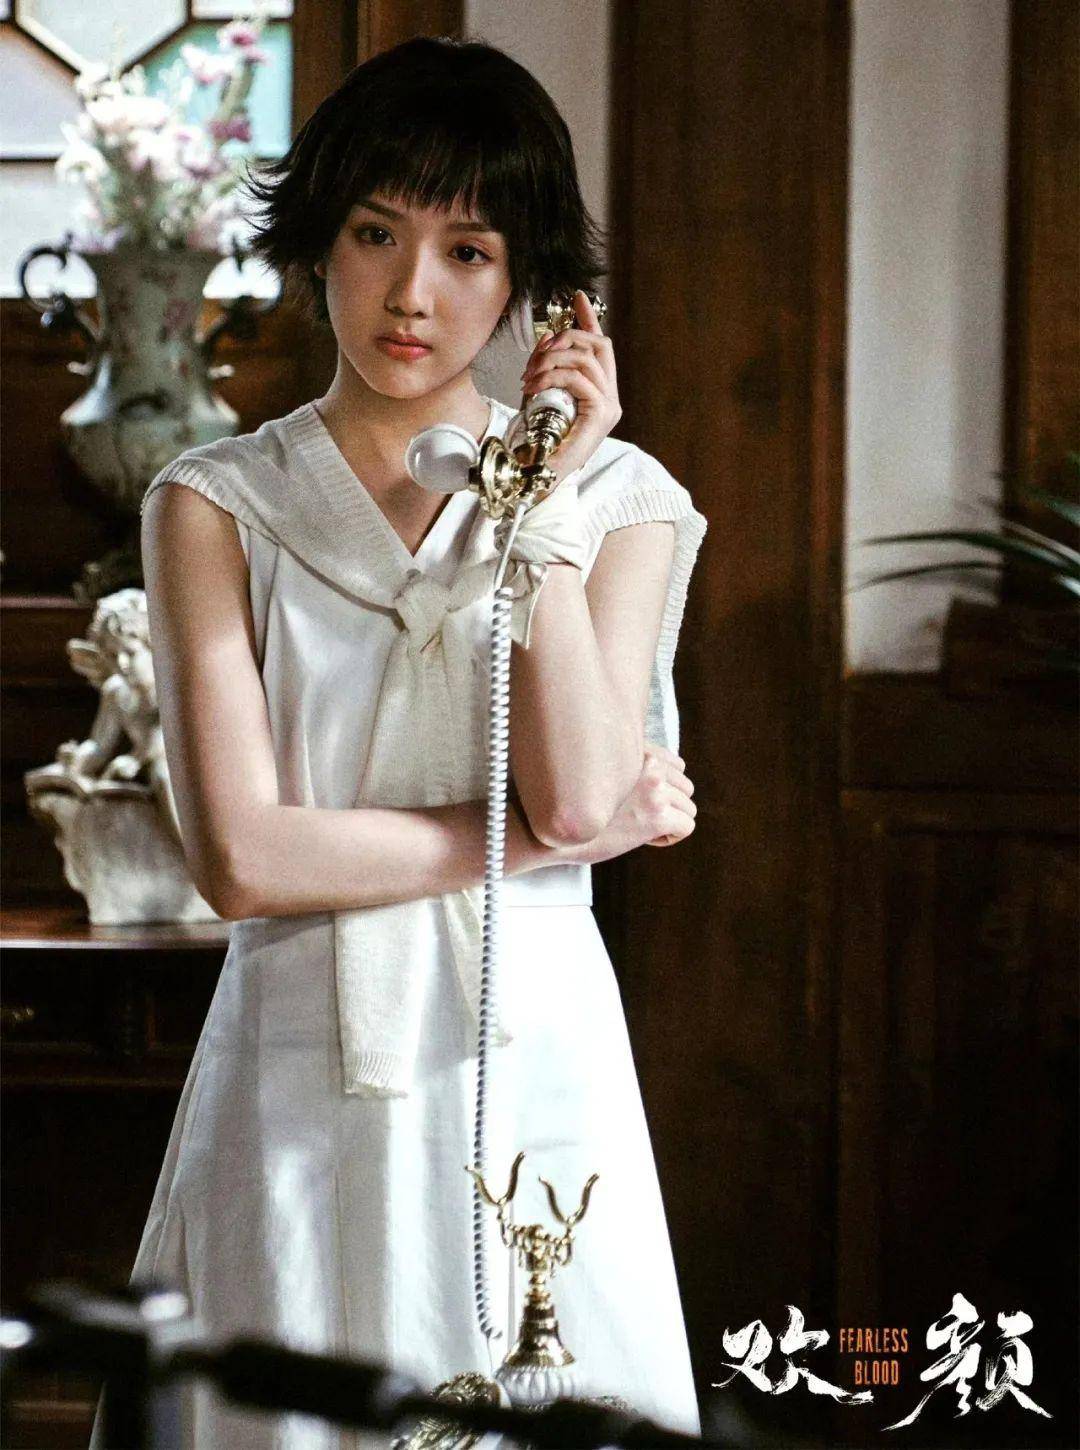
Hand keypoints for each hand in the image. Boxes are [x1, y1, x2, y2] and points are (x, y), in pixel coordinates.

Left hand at [519, 290, 621, 482]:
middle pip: (599, 344)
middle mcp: (611, 398)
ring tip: (529, 377)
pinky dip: (552, 377)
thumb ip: (548, 371)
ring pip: (587, 358)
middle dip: (566, 337)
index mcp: (600, 393)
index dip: (589, 318)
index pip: (600, 346)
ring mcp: (609, 407)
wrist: (540, 478)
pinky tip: (533, 388)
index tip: (575, 296)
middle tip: (538, 353)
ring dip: (553, 360)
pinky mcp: (601, 415)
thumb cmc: (540, 444)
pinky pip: (579, 379)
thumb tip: (546, 340)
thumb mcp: (542, 397)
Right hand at [555, 742, 696, 865]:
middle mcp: (650, 766)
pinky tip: (644, 837)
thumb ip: (627, 766)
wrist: (552, 831)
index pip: (677, 765)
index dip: (661, 787)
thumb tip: (653, 771)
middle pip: (686, 787)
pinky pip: (686, 826)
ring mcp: (655, 791)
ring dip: (667, 821)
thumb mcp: (601, 771)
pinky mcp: (657, 816)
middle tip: (636, 817)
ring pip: (688, 808)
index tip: (639, 800)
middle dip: (667, 805)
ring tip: (637, 826)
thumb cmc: (572, 806)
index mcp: (638, 752)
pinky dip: (669, 836)